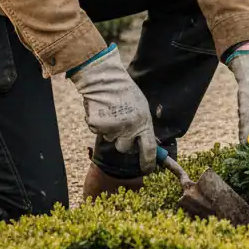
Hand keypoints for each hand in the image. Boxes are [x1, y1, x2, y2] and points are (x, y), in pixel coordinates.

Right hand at [67, 45, 155, 172]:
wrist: (104, 78)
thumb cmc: (124, 92)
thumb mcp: (140, 107)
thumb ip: (143, 125)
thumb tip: (146, 144)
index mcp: (144, 122)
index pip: (150, 150)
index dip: (149, 163)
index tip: (148, 170)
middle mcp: (129, 127)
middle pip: (126, 148)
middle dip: (123, 142)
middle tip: (121, 126)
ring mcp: (113, 128)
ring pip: (111, 139)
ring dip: (110, 130)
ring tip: (111, 111)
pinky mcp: (98, 126)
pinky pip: (99, 131)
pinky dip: (99, 123)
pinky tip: (101, 109)